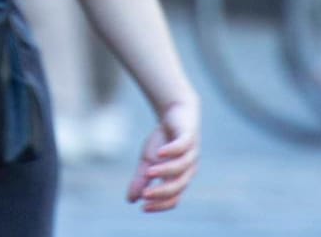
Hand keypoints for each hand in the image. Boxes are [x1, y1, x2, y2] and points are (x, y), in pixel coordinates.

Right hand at [126, 97, 199, 212]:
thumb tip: (130, 200)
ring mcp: (190, 152)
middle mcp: (188, 169)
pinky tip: (159, 153)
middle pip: (178, 186)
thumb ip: (141, 179)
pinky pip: (183, 146)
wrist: (175, 114)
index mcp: (179, 178)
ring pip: (182, 167)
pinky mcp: (188, 136)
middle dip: (162, 192)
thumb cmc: (163, 141)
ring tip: (149, 172)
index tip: (143, 208)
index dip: (160, 205)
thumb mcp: (148, 161)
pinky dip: (172, 151)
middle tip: (145, 194)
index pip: (174, 199)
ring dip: (165, 171)